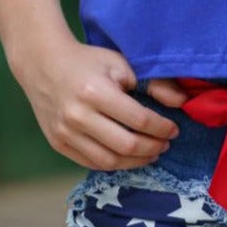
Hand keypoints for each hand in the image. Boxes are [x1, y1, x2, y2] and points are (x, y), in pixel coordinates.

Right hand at [15, 35, 188, 170]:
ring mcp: (65, 133)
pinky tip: (127, 156)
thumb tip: (183, 102)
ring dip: (135, 161)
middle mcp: (78, 116)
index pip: (138, 120)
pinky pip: (91, 163)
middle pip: (126, 145)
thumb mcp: (120, 64)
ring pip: (108, 161)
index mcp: (96, 92)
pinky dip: (114, 164)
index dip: (161, 128)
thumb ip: (153, 83)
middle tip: (165, 144)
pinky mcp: (58, 143)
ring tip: (150, 153)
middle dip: (152, 148)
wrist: (43, 64)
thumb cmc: (87, 62)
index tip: (173, 129)